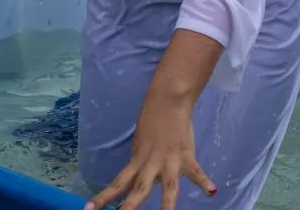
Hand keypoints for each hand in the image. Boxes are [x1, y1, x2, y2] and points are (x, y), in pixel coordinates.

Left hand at [85, 92, 215, 209]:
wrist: (167, 100)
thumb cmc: (153, 121)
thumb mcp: (141, 144)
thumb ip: (140, 163)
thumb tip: (136, 177)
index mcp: (137, 161)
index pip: (118, 183)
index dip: (103, 198)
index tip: (88, 209)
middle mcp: (151, 165)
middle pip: (139, 190)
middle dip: (129, 208)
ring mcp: (169, 162)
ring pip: (168, 188)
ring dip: (167, 206)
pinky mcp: (186, 156)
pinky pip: (196, 172)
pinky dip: (204, 181)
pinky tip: (211, 192)